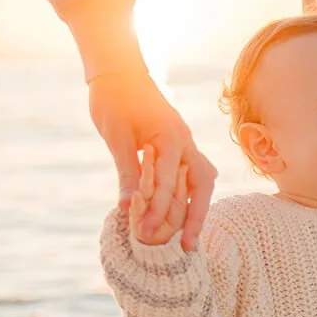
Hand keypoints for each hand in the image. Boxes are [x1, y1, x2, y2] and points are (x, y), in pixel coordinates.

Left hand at [90, 65, 216, 249]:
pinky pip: (194, 174)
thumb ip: (127, 172)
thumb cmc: (114, 98)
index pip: (168, 183)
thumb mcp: (116, 137)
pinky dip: (192, 195)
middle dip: (194, 217)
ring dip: (198, 208)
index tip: (145, 234)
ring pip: (203, 180)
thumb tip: (126, 207)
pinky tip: (185, 213)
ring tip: (189, 236)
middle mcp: (185, 140)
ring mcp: (185, 142)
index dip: (157, 212)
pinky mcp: (179, 144)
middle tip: (186, 247)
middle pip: (201, 185)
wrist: (118, 69)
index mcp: (170, 137)